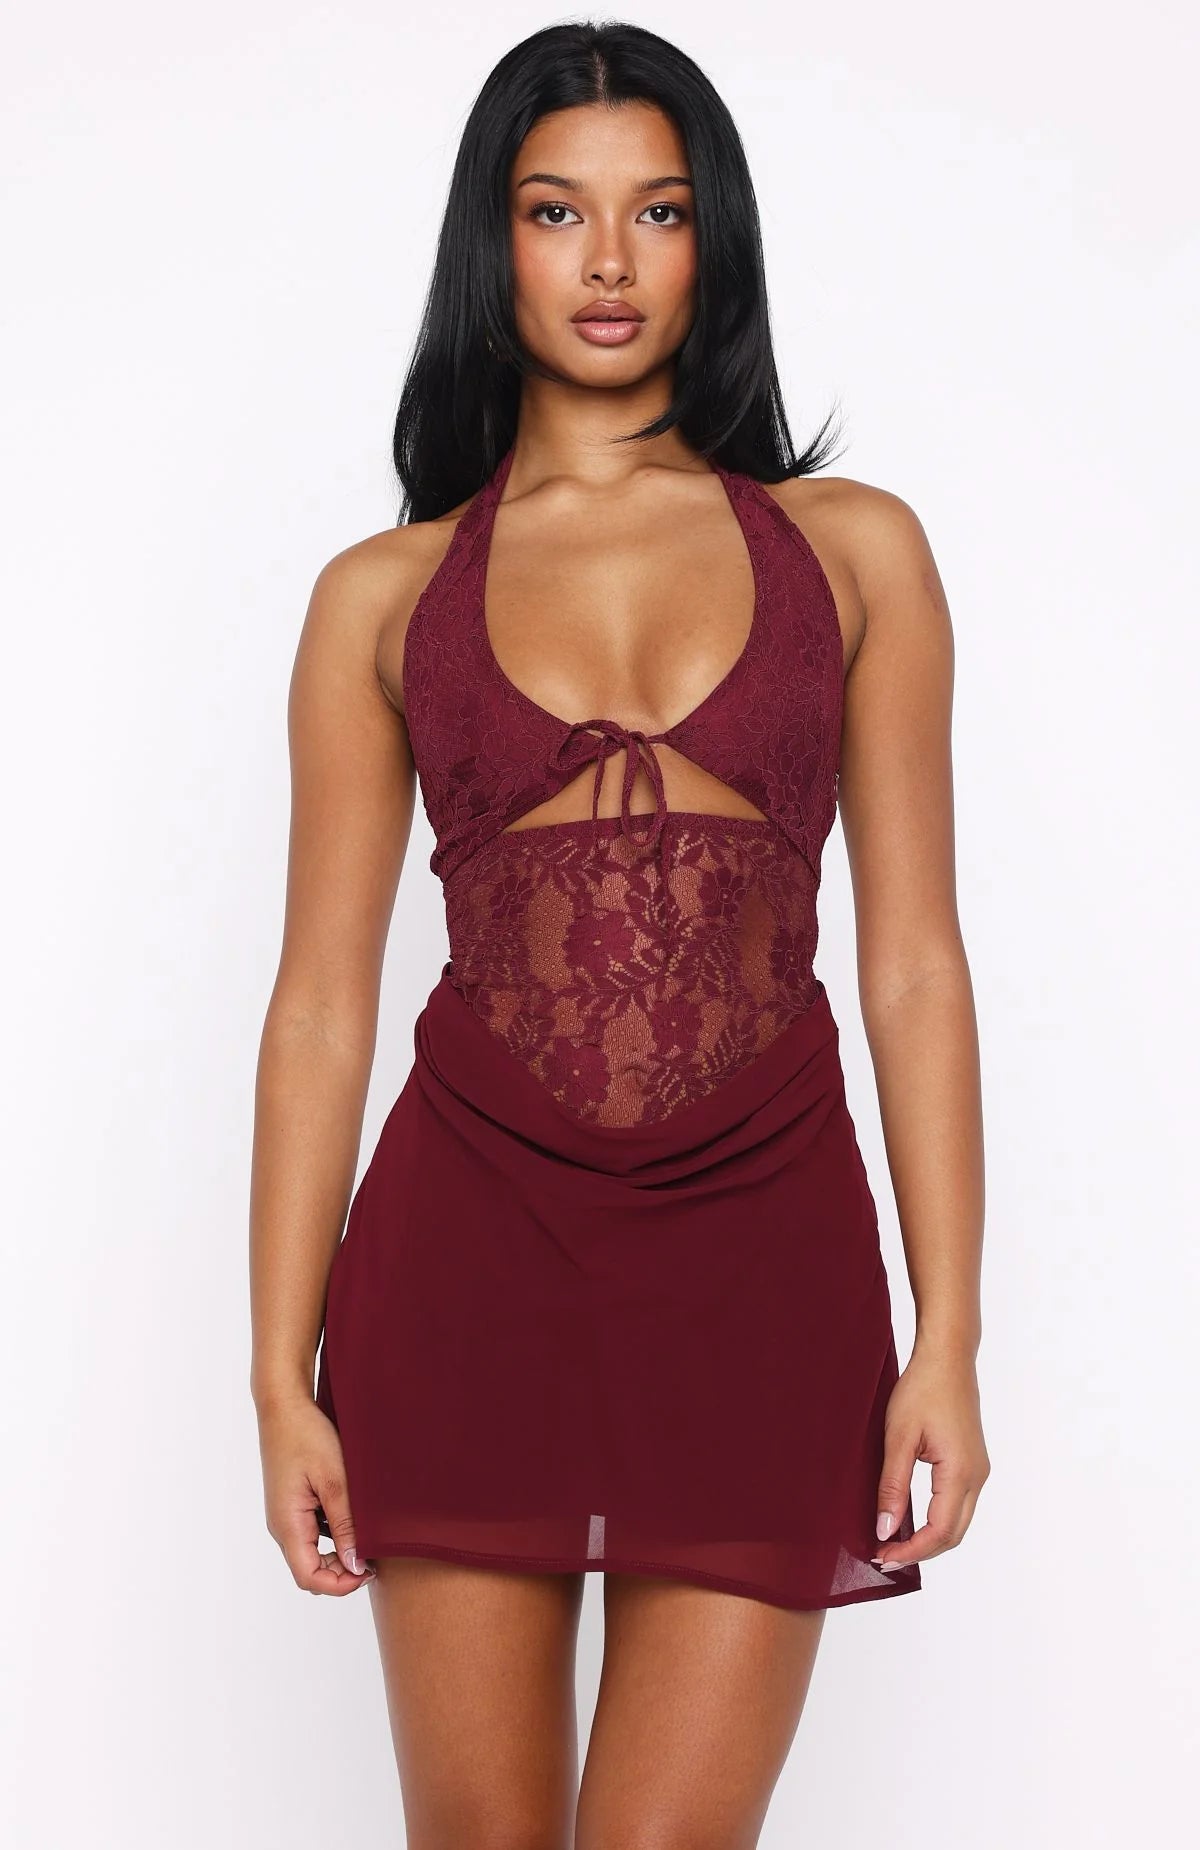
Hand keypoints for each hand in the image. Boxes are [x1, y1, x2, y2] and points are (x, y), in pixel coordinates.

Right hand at [255, 1393, 375, 1595]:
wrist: (284, 1406)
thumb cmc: (306, 1437)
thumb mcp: (334, 1480)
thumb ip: (345, 1525)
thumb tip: (356, 1565)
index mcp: (287, 1525)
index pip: (309, 1578)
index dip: (340, 1584)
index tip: (369, 1570)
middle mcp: (282, 1526)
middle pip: (309, 1570)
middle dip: (342, 1571)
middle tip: (374, 1554)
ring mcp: (285, 1516)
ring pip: (311, 1552)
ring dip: (338, 1552)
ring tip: (366, 1533)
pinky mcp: (292, 1504)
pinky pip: (310, 1533)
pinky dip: (332, 1534)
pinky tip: (352, 1515)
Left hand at [871, 1341, 989, 1571]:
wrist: (947, 1358)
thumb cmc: (922, 1390)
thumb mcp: (898, 1438)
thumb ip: (893, 1486)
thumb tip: (885, 1528)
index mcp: (961, 1472)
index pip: (939, 1531)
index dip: (911, 1550)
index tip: (881, 1555)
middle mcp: (977, 1476)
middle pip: (953, 1534)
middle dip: (920, 1551)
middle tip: (884, 1555)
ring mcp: (978, 1470)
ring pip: (957, 1522)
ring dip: (929, 1537)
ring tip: (893, 1540)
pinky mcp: (973, 1463)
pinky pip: (958, 1504)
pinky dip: (936, 1520)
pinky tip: (911, 1518)